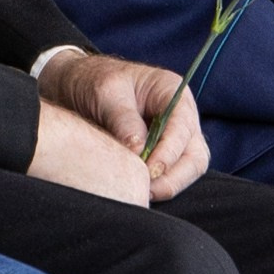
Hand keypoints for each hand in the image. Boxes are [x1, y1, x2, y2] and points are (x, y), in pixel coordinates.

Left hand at [39, 46, 209, 198]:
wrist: (79, 85)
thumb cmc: (95, 81)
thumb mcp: (106, 93)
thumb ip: (123, 121)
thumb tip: (139, 152)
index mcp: (172, 92)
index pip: (183, 126)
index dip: (169, 152)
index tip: (149, 170)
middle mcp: (181, 117)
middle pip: (194, 155)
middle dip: (174, 176)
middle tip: (144, 189)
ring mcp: (175, 137)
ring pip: (188, 169)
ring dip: (167, 185)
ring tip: (138, 192)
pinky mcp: (163, 154)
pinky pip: (171, 176)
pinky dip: (158, 186)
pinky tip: (136, 189)